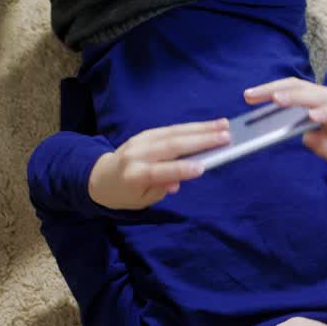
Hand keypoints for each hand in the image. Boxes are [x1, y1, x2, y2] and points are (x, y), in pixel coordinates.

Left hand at [87, 119, 229, 209]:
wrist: (101, 176)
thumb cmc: (125, 194)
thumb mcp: (142, 200)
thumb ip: (159, 190)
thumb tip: (176, 181)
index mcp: (133, 175)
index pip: (158, 171)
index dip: (180, 170)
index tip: (202, 167)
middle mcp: (136, 154)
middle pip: (170, 145)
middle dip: (199, 140)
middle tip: (225, 136)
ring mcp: (141, 140)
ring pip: (173, 132)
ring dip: (201, 128)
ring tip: (224, 125)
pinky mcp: (146, 133)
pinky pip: (170, 128)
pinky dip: (191, 126)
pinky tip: (208, 125)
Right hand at [243, 78, 326, 162]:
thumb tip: (308, 138)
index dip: (325, 113)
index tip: (312, 116)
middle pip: (312, 94)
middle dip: (294, 96)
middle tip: (275, 100)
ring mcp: (316, 90)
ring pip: (295, 85)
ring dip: (272, 88)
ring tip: (249, 96)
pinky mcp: (303, 87)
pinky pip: (286, 85)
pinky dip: (268, 87)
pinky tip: (251, 95)